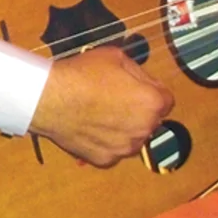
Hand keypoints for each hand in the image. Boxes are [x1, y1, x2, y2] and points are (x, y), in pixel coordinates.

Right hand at [29, 45, 173, 165]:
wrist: (50, 99)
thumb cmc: (81, 76)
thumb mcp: (116, 57)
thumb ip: (138, 72)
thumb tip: (143, 81)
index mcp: (152, 103)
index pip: (166, 100)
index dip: (152, 91)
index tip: (139, 88)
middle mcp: (144, 129)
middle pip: (151, 120)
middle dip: (139, 110)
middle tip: (116, 98)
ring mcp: (125, 148)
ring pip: (133, 137)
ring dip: (124, 128)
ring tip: (102, 112)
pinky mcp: (105, 160)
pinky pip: (113, 150)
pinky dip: (106, 141)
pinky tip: (92, 126)